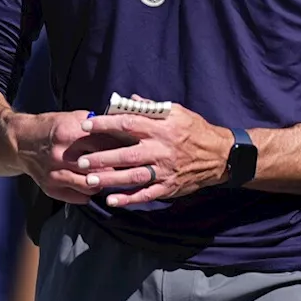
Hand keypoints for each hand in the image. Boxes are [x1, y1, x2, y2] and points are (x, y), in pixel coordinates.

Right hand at [5, 110, 136, 204]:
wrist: (22, 142)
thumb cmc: (53, 127)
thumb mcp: (74, 118)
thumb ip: (97, 126)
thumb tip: (124, 130)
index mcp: (71, 133)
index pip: (105, 143)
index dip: (123, 147)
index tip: (137, 149)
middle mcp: (62, 156)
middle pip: (100, 166)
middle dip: (119, 167)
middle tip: (133, 168)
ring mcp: (55, 174)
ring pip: (91, 184)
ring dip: (106, 183)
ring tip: (117, 179)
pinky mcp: (51, 188)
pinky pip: (79, 197)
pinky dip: (91, 193)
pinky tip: (98, 186)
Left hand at [74, 95, 233, 206]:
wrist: (220, 155)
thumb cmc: (195, 130)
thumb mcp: (177, 112)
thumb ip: (151, 107)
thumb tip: (129, 99)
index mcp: (161, 128)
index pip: (128, 124)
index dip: (105, 125)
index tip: (86, 125)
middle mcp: (161, 150)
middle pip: (126, 154)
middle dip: (101, 158)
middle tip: (80, 161)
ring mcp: (164, 170)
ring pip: (133, 177)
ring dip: (109, 180)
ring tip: (89, 181)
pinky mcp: (168, 187)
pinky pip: (146, 194)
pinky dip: (128, 199)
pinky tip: (111, 200)